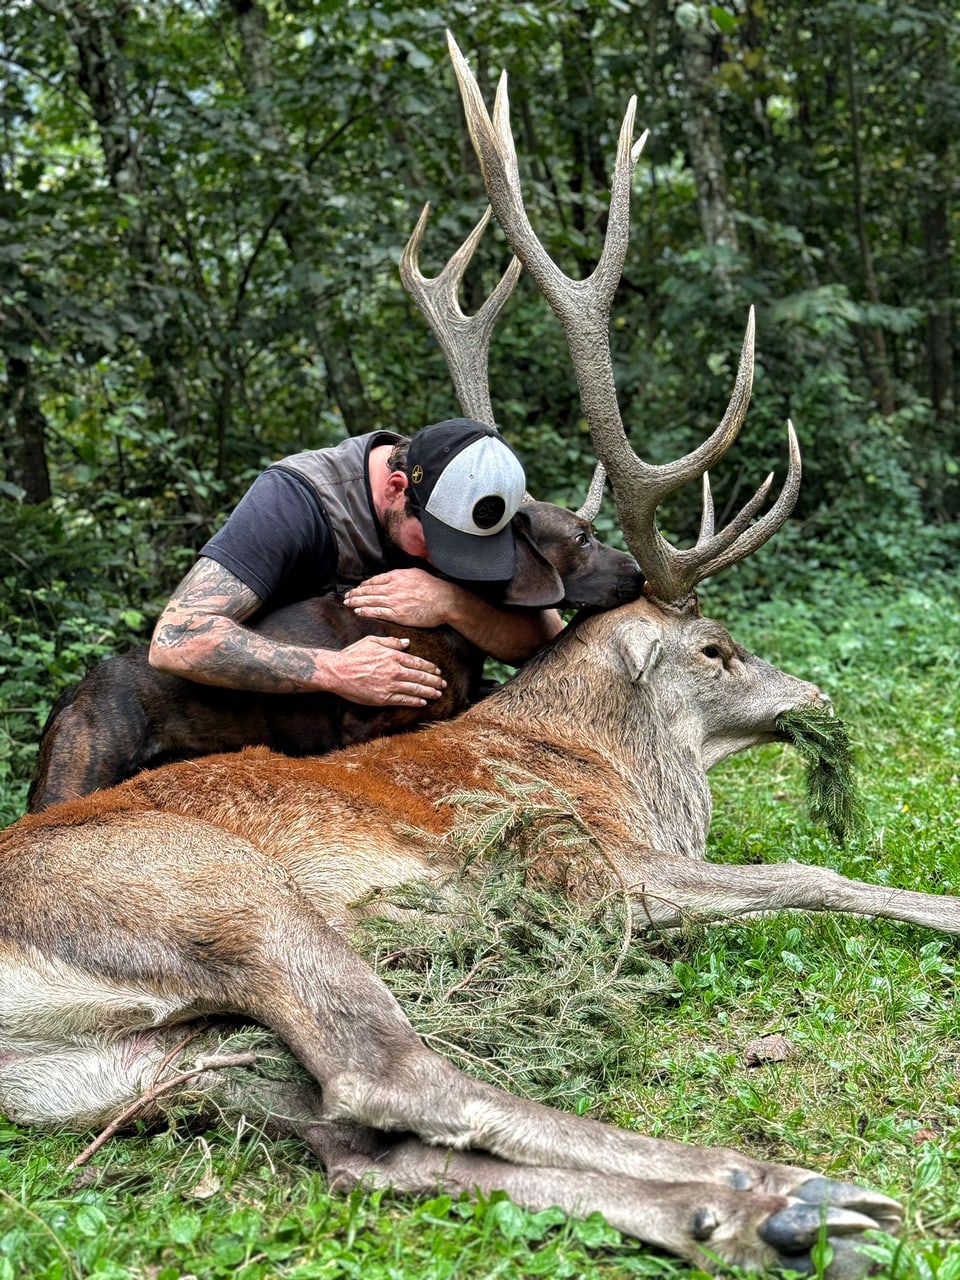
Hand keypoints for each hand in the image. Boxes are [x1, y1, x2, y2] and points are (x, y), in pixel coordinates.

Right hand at [320, 634, 446, 706]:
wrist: (337, 671)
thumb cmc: (353, 655)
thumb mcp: (372, 641)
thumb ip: (392, 642)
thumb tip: (407, 643)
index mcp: (393, 656)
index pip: (418, 663)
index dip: (430, 668)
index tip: (437, 671)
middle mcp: (395, 671)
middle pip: (420, 677)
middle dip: (434, 681)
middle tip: (443, 684)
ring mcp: (390, 685)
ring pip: (415, 689)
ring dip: (429, 692)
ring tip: (438, 694)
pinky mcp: (383, 698)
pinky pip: (403, 700)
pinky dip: (414, 701)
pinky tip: (422, 702)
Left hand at [343, 569, 459, 628]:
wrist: (445, 601)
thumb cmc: (434, 588)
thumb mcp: (416, 573)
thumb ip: (402, 574)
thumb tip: (393, 576)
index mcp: (397, 576)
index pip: (375, 580)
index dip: (364, 585)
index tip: (358, 588)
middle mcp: (393, 587)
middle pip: (369, 590)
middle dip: (355, 593)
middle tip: (346, 596)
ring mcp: (395, 601)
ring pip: (370, 600)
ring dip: (356, 601)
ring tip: (348, 603)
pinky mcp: (398, 614)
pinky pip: (378, 612)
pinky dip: (366, 611)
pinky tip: (358, 611)